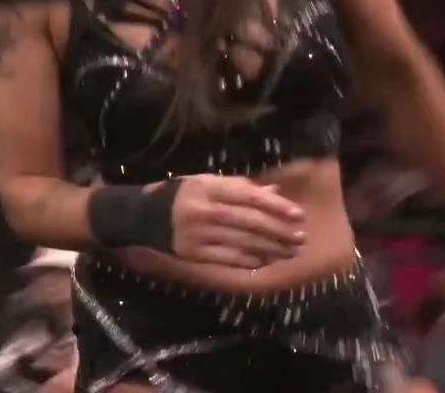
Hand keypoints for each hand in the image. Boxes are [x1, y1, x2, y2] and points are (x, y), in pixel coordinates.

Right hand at [166, 176, 304, 268]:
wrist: (143, 217)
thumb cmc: (182, 196)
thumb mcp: (206, 183)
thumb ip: (239, 188)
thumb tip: (275, 194)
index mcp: (206, 188)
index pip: (248, 196)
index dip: (276, 206)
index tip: (298, 214)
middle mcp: (202, 210)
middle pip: (249, 221)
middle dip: (278, 230)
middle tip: (301, 237)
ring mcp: (198, 234)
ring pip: (242, 242)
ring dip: (271, 248)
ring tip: (290, 251)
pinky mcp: (193, 253)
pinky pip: (228, 258)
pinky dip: (249, 260)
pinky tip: (265, 261)